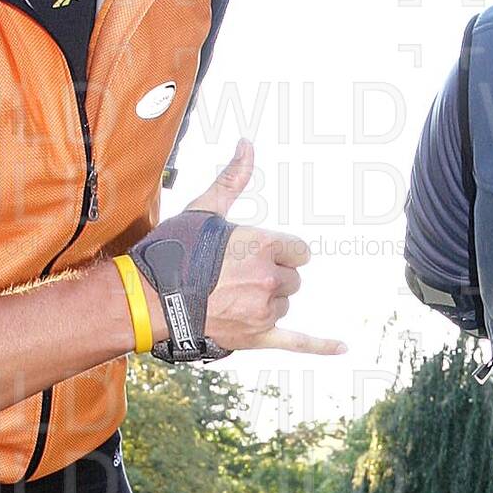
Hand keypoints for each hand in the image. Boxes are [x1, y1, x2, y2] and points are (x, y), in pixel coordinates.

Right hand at [188, 141, 344, 358]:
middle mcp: (269, 278)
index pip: (298, 251)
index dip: (280, 251)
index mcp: (263, 245)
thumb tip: (247, 144)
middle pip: (292, 279)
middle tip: (237, 277)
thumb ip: (232, 179)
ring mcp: (264, 310)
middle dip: (272, 276)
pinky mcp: (257, 337)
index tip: (259, 253)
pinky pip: (297, 342)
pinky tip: (343, 348)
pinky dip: (321, 346)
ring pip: (283, 305)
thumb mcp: (204, 210)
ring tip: (232, 297)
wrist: (150, 299)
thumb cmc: (174, 251)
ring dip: (267, 301)